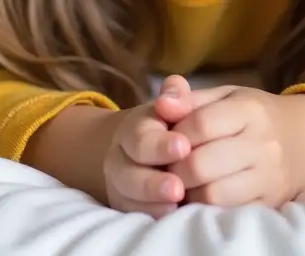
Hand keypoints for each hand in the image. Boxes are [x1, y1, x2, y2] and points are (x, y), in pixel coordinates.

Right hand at [102, 75, 195, 216]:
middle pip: (129, 174)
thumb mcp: (172, 104)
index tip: (183, 147)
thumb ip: (176, 95)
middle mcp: (120, 158)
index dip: (160, 145)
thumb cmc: (169, 123)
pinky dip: (152, 216)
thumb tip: (176, 87)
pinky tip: (172, 216)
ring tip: (177, 203)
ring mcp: (121, 185)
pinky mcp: (126, 207)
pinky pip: (134, 216)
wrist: (146, 147)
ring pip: (129, 198)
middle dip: (153, 182)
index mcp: (133, 129)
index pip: (141, 138)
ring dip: (153, 202)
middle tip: (178, 187)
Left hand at [163, 86, 304, 208]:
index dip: (175, 134)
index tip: (167, 139)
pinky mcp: (269, 204)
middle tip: (167, 166)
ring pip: (212, 194)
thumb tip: (161, 103)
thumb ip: (190, 99)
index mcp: (249, 109)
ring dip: (188, 191)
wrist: (304, 140)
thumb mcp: (225, 96)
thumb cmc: (253, 114)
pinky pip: (227, 212)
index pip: (201, 124)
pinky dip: (206, 207)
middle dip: (175, 167)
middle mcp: (263, 144)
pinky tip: (200, 194)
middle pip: (201, 164)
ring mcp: (268, 177)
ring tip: (183, 182)